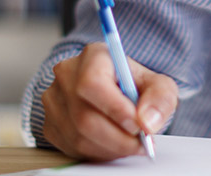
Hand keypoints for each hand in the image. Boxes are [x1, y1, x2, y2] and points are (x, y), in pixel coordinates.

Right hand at [41, 42, 178, 160]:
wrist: (117, 92)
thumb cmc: (134, 86)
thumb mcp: (158, 85)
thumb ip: (160, 98)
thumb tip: (148, 121)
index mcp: (93, 56)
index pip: (92, 83)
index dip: (115, 109)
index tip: (138, 125)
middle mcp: (67, 74)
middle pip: (84, 116)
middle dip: (118, 137)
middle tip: (141, 143)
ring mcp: (54, 100)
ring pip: (78, 136)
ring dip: (111, 148)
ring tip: (131, 144)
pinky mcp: (50, 124)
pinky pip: (71, 148)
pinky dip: (98, 153)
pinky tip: (113, 145)